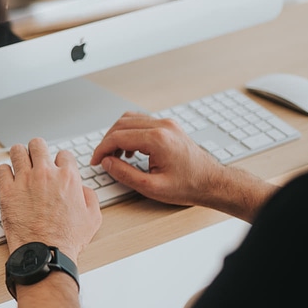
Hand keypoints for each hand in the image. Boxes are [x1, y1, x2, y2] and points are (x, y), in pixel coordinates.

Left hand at [0, 138, 101, 260]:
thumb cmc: (67, 239)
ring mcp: (24, 180)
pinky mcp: (7, 191)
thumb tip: (82, 189)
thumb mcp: (93, 218)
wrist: (46, 252)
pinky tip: (7, 179)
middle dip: (37, 150)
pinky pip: (1, 170)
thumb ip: (89, 197)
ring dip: (19, 155)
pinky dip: (4, 172)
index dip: (59, 161)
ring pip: (17, 151)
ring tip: (19, 163)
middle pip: (38, 145)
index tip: (55, 168)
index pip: (63, 154)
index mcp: (67, 177)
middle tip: (34, 159)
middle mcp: (45, 174)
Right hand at [89, 112, 223, 206]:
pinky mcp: (169, 126)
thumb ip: (124, 174)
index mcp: (158, 139)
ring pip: (130, 120)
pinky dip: (129, 133)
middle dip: (107, 141)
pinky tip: (129, 150)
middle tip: (102, 159)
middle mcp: (162, 126)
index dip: (101, 149)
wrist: (211, 182)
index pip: (118, 136)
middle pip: (122, 124)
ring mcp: (167, 124)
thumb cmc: (187, 186)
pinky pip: (141, 122)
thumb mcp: (151, 187)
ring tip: (115, 155)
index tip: (95, 161)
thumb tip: (106, 163)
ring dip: (117, 135)